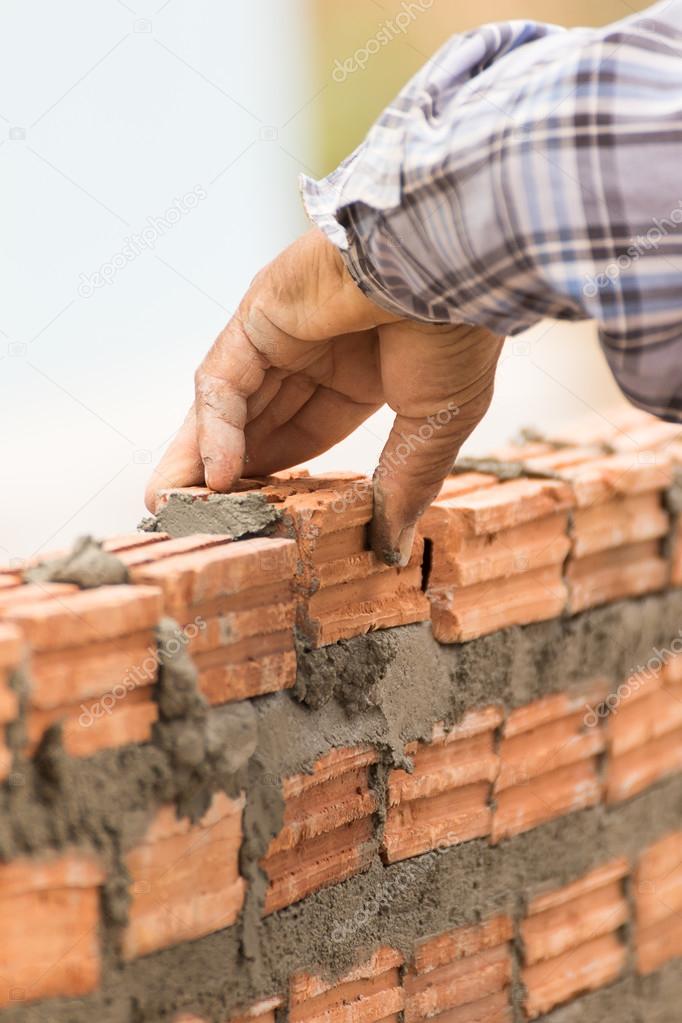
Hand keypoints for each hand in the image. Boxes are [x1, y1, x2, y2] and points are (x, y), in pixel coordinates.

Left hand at [146, 228, 502, 564]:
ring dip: (201, 458)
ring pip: (229, 405)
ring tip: (175, 510)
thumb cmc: (458, 335)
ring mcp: (281, 331)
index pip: (306, 430)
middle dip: (228, 473)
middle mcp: (313, 350)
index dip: (280, 475)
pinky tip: (216, 477)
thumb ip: (404, 482)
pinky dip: (217, 429)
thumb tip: (392, 545)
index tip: (259, 521)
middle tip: (198, 521)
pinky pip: (224, 382)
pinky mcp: (257, 316)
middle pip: (257, 421)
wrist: (453, 264)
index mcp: (359, 372)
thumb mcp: (434, 424)